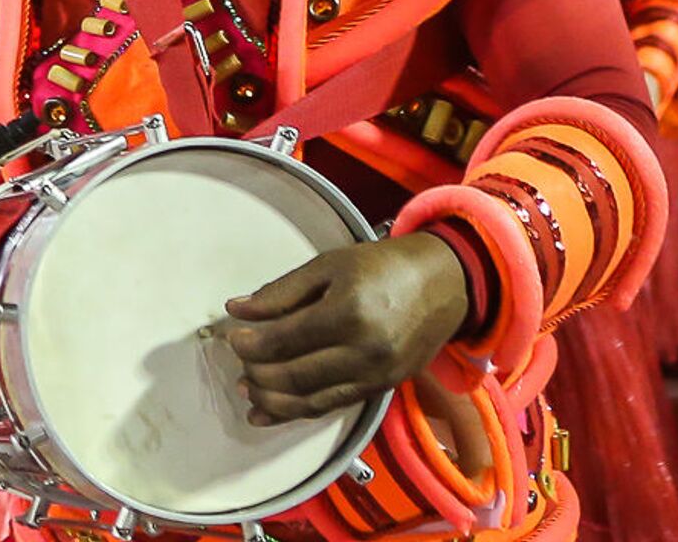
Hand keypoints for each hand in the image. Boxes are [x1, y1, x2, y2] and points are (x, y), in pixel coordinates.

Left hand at [225, 232, 469, 424]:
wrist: (444, 282)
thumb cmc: (383, 267)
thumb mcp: (328, 265)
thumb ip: (281, 291)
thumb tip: (237, 309)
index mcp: (347, 312)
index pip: (284, 340)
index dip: (251, 344)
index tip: (232, 338)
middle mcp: (363, 351)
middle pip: (294, 375)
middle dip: (257, 373)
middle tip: (238, 362)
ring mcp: (375, 375)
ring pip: (311, 401)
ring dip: (272, 401)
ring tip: (248, 391)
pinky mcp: (382, 389)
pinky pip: (332, 406)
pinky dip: (298, 412)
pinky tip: (272, 411)